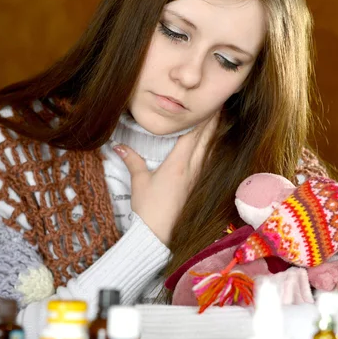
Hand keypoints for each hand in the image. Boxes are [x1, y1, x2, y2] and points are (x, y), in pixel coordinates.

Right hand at [113, 114, 218, 245]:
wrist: (158, 235)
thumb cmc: (148, 208)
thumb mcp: (139, 181)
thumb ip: (132, 160)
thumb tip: (118, 145)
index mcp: (178, 164)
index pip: (193, 135)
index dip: (202, 118)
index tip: (210, 103)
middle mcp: (192, 169)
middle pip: (206, 140)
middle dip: (213, 122)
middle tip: (219, 104)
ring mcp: (196, 179)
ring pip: (209, 151)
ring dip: (213, 135)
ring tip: (218, 120)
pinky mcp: (196, 187)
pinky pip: (207, 162)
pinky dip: (210, 150)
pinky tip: (211, 146)